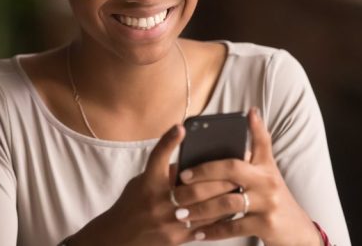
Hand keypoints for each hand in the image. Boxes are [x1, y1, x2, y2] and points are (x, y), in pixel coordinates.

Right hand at [68, 124, 236, 245]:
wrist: (119, 237)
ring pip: (204, 208)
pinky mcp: (176, 238)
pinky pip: (204, 227)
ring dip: (224, 198)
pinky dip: (219, 218)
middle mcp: (157, 201)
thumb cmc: (133, 204)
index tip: (182, 127)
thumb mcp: (143, 182)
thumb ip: (166, 172)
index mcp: (148, 182)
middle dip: (220, 179)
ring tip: (242, 189)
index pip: (157, 156)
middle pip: (194, 186)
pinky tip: (231, 210)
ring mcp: (167, 221)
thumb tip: (195, 161)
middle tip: (239, 169)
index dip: (169, 140)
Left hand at [175, 108, 322, 245]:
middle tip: (179, 182)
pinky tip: (197, 233)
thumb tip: (252, 112)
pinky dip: (213, 231)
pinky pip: (233, 227)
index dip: (240, 130)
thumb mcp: (269, 171)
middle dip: (202, 175)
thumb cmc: (274, 197)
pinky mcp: (266, 225)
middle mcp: (268, 181)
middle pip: (231, 170)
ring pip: (227, 202)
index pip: (254, 143)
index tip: (211, 131)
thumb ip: (259, 145)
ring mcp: (268, 203)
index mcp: (265, 166)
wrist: (297, 231)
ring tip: (181, 213)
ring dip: (201, 208)